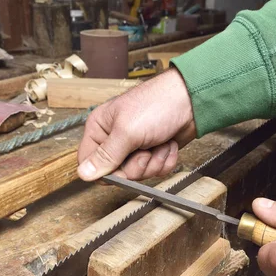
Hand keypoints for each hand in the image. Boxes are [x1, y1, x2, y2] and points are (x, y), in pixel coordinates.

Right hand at [77, 69, 196, 180]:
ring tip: (160, 143)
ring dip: (154, 162)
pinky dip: (165, 160)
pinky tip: (168, 145)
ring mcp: (134, 147)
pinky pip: (155, 171)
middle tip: (145, 149)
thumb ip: (106, 155)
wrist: (191, 100)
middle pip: (116, 173)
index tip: (120, 168)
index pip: (88, 163)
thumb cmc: (157, 104)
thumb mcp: (127, 131)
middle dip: (137, 166)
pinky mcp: (152, 153)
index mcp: (100, 129)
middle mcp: (114, 139)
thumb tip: (83, 174)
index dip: (104, 172)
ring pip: (138, 174)